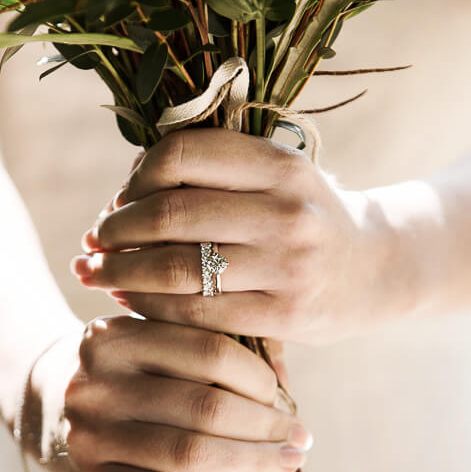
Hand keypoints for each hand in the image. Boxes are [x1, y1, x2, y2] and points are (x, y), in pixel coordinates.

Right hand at [23, 316, 311, 471]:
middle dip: (265, 428)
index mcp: (117, 334)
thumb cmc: (129, 369)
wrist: (44, 403)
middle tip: (300, 439)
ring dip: (251, 464)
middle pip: (204, 407)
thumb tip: (287, 383)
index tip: (284, 397)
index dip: (259, 378)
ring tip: (286, 465)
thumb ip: (217, 347)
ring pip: (188, 455)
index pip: (208, 352)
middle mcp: (96, 381)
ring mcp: (89, 434)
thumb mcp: (156, 340)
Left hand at [70, 128, 394, 344]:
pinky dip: (150, 308)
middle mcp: (287, 211)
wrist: (378, 269)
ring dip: (120, 273)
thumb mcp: (276, 174)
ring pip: (176, 270)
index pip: (180, 155)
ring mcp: (288, 266)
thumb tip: (122, 193)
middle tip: (92, 242)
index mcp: (280, 162)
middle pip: (169, 215)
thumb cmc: (305, 217)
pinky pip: (196, 315)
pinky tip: (130, 303)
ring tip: (96, 274)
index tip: (118, 199)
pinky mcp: (285, 316)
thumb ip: (214, 170)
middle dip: (115, 230)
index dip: (134, 178)